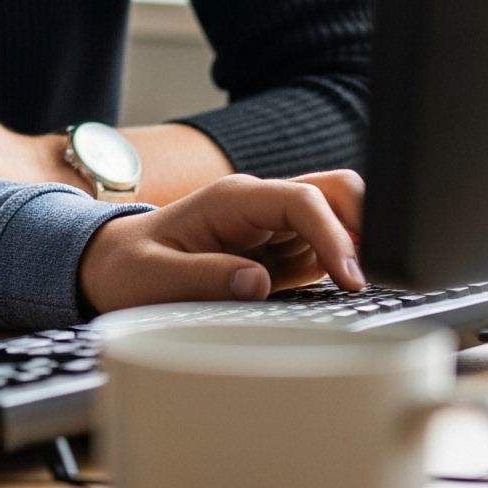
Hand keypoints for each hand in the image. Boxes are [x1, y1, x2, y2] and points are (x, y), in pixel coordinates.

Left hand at [78, 169, 364, 310]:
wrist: (116, 268)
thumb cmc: (130, 268)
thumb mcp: (153, 278)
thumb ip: (203, 278)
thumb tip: (256, 282)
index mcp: (233, 200)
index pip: (302, 200)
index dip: (334, 236)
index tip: (351, 279)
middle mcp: (261, 206)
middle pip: (335, 193)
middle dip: (364, 225)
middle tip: (371, 278)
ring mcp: (275, 228)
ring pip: (340, 221)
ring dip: (357, 249)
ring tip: (365, 291)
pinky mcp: (282, 254)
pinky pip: (327, 252)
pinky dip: (344, 267)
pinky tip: (346, 294)